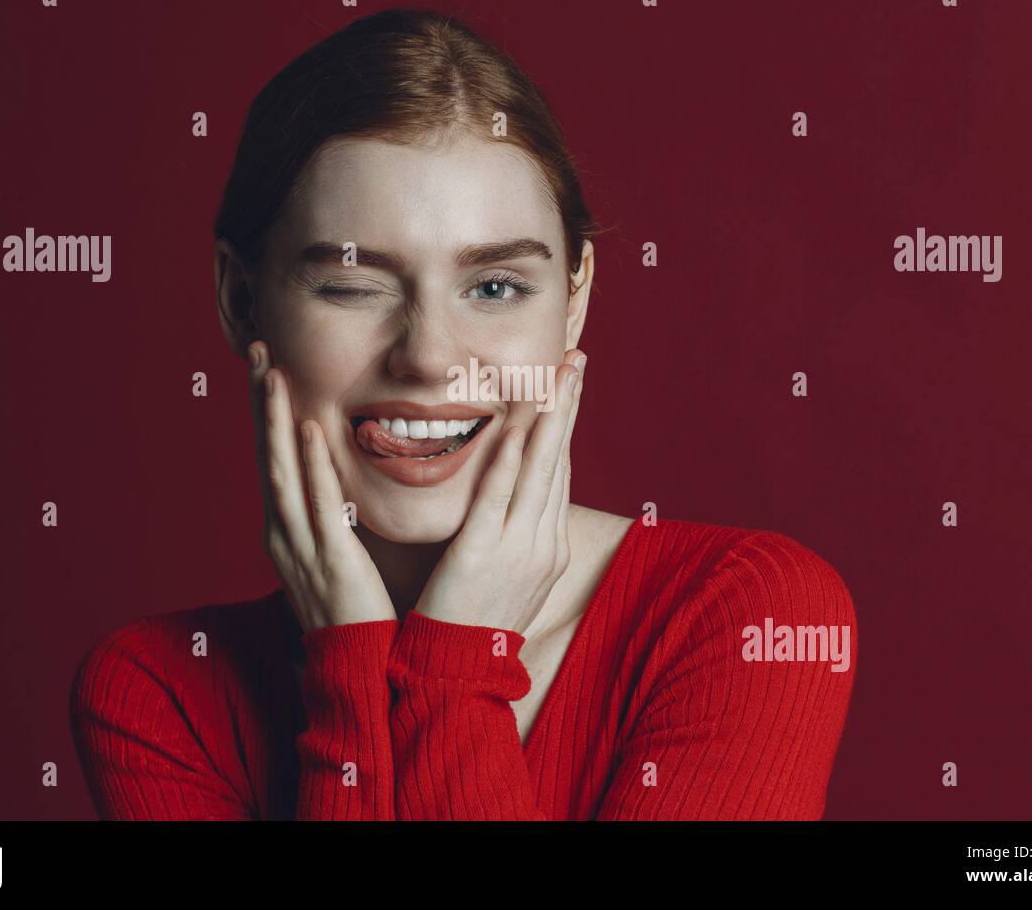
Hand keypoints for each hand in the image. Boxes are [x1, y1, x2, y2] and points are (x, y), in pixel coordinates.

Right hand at [247, 340, 396, 633]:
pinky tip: (310, 430)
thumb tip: (335, 481)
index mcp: (285, 528)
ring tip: (273, 374)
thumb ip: (329, 516)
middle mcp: (282, 530)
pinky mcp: (330, 558)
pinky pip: (319, 503)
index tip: (266, 369)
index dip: (267, 413)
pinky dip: (312, 464)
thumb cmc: (349, 609)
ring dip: (277, 420)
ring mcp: (300, 545)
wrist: (353, 667)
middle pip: (267, 453)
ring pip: (284, 470)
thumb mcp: (331, 552)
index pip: (273, 458)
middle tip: (257, 351)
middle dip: (262, 402)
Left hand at [412, 349, 585, 634]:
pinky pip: (498, 498)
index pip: (558, 473)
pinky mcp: (481, 555)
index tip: (569, 385)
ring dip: (548, 417)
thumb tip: (512, 500)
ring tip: (556, 374)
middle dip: (568, 406)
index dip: (564, 426)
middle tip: (575, 359)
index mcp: (548, 548)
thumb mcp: (507, 577)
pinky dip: (508, 459)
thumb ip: (512, 535)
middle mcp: (542, 544)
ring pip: (537, 471)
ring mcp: (516, 549)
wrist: (456, 672)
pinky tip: (513, 425)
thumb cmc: (472, 622)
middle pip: (558, 462)